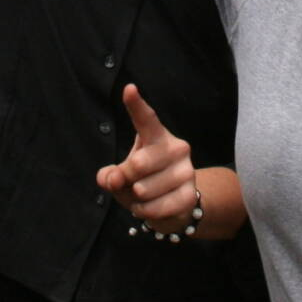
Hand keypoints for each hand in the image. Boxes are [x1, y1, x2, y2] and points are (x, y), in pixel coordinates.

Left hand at [95, 83, 195, 230]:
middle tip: (128, 183)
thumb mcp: (122, 176)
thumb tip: (112, 179)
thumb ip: (111, 175)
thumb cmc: (144, 182)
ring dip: (135, 200)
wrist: (175, 207)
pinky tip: (148, 207)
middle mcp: (176, 148)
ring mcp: (186, 171)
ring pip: (144, 189)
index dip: (136, 105)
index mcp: (157, 136)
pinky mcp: (190, 194)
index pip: (146, 119)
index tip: (129, 89)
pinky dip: (144, 212)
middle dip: (125, 179)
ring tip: (142, 197)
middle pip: (138, 163)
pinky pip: (156, 207)